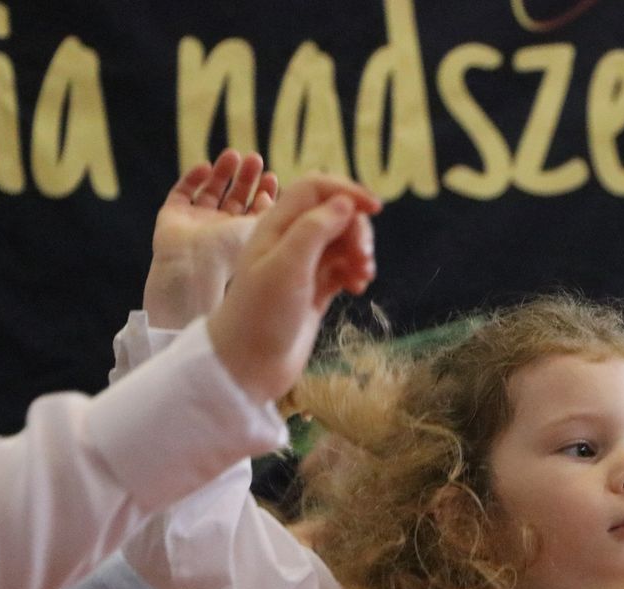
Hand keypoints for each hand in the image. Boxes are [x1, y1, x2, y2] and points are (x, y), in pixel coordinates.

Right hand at [143, 150, 280, 328]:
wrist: (193, 266)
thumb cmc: (231, 252)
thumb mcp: (261, 230)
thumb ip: (277, 213)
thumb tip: (299, 198)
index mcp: (242, 238)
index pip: (255, 211)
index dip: (264, 192)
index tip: (273, 177)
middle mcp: (220, 231)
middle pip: (235, 198)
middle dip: (246, 178)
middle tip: (256, 159)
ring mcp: (196, 223)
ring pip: (211, 192)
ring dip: (222, 172)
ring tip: (234, 154)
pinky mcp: (172, 217)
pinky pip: (182, 193)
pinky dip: (192, 178)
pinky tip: (205, 166)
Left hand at [207, 174, 380, 402]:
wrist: (248, 364)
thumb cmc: (261, 313)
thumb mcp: (287, 266)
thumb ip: (315, 230)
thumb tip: (345, 203)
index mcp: (276, 226)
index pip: (316, 188)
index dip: (347, 191)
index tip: (375, 209)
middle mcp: (290, 241)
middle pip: (336, 214)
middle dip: (357, 230)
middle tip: (364, 259)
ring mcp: (303, 266)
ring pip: (343, 241)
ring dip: (360, 252)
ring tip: (363, 277)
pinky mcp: (315, 290)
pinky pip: (344, 268)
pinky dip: (356, 272)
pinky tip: (357, 289)